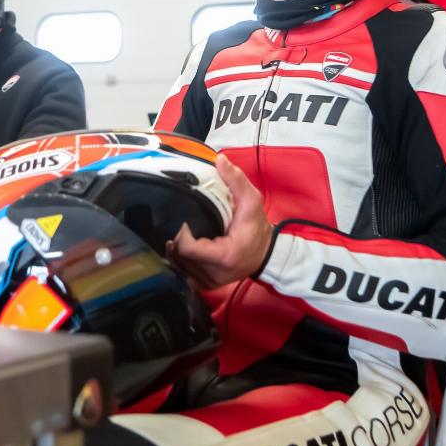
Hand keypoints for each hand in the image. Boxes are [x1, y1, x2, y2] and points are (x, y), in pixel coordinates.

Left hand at [168, 155, 272, 289]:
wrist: (267, 254)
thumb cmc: (257, 229)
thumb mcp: (252, 202)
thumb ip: (236, 180)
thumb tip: (220, 159)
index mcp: (224, 256)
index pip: (187, 248)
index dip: (182, 233)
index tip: (187, 220)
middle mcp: (214, 274)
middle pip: (180, 257)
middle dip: (179, 239)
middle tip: (185, 224)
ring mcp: (209, 283)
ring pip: (179, 266)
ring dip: (178, 249)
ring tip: (183, 233)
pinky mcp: (206, 285)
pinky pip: (184, 273)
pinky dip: (181, 259)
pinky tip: (184, 247)